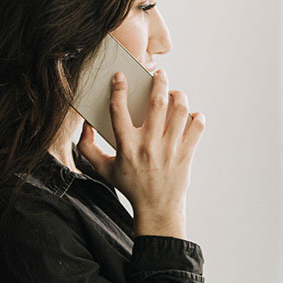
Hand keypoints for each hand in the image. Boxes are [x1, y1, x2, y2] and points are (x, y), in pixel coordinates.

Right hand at [76, 69, 204, 222]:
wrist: (156, 208)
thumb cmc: (129, 186)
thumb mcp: (102, 169)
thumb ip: (87, 148)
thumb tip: (85, 125)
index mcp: (126, 147)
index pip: (118, 111)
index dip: (118, 90)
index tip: (120, 76)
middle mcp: (148, 146)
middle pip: (157, 103)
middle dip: (159, 82)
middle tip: (159, 74)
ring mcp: (170, 149)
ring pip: (180, 110)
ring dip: (178, 95)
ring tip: (174, 92)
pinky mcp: (187, 154)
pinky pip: (197, 126)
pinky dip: (196, 116)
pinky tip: (190, 114)